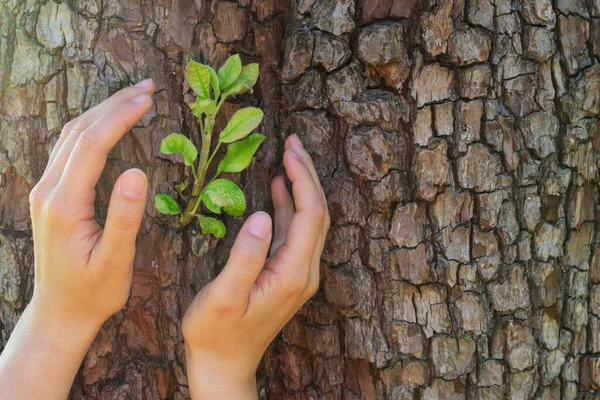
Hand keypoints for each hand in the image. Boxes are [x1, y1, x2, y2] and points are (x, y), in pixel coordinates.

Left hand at [29, 78, 153, 328]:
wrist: (60, 312)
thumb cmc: (94, 292)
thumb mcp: (115, 261)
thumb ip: (125, 217)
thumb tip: (139, 171)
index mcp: (64, 205)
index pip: (92, 144)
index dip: (121, 117)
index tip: (149, 99)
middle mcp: (48, 191)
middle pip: (79, 131)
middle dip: (114, 104)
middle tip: (148, 87)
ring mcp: (45, 191)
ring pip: (71, 136)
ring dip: (103, 111)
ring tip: (135, 97)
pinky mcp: (50, 195)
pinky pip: (69, 149)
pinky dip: (93, 128)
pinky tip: (111, 123)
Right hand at [182, 135, 329, 398]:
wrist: (225, 365)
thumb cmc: (215, 333)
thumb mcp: (223, 297)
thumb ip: (245, 257)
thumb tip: (262, 214)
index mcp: (292, 273)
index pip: (310, 215)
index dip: (303, 179)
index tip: (289, 150)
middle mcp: (304, 271)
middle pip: (317, 214)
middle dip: (307, 175)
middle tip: (293, 142)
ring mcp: (299, 274)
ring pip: (310, 221)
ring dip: (301, 187)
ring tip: (289, 156)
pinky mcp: (289, 275)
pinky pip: (296, 233)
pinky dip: (290, 207)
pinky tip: (279, 189)